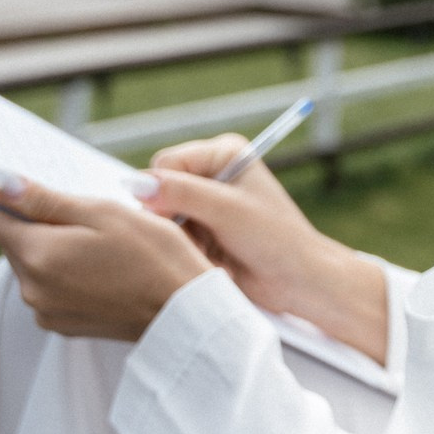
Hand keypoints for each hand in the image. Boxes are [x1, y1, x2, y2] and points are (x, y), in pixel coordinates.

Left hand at [0, 174, 210, 339]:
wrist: (186, 313)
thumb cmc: (155, 256)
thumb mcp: (104, 213)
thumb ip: (46, 200)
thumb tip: (1, 183)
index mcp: (38, 255)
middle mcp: (31, 289)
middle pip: (15, 241)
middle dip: (34, 219)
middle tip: (74, 202)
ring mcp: (46, 311)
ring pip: (34, 264)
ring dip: (52, 246)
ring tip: (96, 236)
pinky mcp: (63, 325)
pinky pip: (50, 288)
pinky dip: (64, 271)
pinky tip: (99, 263)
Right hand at [141, 134, 389, 361]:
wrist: (297, 280)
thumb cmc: (274, 238)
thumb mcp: (227, 211)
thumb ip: (182, 193)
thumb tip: (137, 183)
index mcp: (222, 153)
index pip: (166, 163)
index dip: (162, 190)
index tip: (177, 216)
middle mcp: (212, 173)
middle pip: (159, 190)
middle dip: (169, 216)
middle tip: (198, 236)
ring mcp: (205, 203)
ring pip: (161, 217)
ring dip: (177, 236)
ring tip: (207, 249)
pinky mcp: (202, 230)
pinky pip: (172, 237)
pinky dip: (184, 249)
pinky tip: (207, 259)